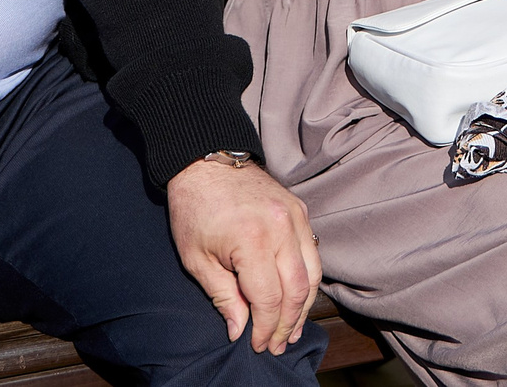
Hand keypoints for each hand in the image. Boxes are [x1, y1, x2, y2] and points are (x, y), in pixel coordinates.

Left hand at [165, 156, 321, 354]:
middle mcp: (282, 228)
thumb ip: (223, 296)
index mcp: (252, 240)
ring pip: (312, 273)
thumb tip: (240, 329)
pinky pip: (312, 252)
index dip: (265, 328)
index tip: (258, 345)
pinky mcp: (300, 209)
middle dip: (287, 324)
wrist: (206, 160)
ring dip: (303, 306)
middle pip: (297, 290)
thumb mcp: (197, 258)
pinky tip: (298, 297)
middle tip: (278, 345)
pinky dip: (308, 279)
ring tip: (292, 329)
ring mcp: (295, 216)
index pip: (269, 298)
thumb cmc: (194, 208)